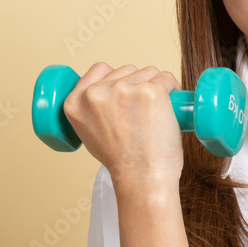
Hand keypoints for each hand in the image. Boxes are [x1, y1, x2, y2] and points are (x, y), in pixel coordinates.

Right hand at [62, 63, 184, 187]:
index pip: (99, 68)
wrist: (142, 178)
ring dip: (156, 85)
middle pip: (126, 70)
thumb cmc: (122, 160)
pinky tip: (170, 105)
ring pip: (148, 72)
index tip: (126, 90)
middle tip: (142, 112)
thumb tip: (108, 91)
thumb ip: (91, 109)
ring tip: (155, 113)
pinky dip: (172, 88)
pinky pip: (166, 77)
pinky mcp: (150, 91)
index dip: (116, 77)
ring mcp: (123, 90)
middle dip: (138, 84)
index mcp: (75, 102)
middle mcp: (96, 93)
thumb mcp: (88, 133)